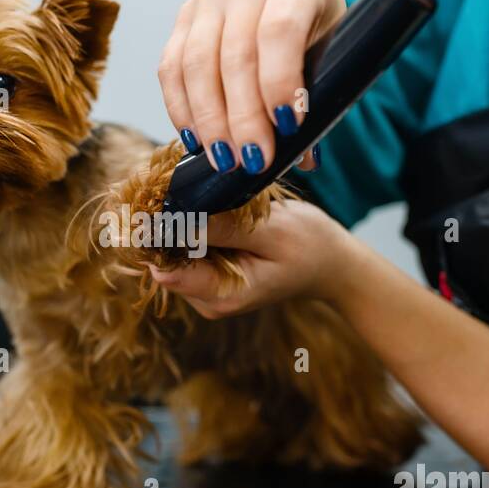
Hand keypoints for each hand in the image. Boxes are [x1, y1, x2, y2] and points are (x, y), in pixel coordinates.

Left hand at [149, 200, 359, 318]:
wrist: (331, 264)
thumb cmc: (310, 246)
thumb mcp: (273, 231)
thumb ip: (223, 230)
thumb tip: (173, 222)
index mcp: (222, 295)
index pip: (164, 267)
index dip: (156, 231)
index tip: (162, 197)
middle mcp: (206, 299)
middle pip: (164, 257)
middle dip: (173, 221)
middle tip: (193, 188)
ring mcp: (205, 289)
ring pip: (173, 249)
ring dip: (185, 220)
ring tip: (213, 200)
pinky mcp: (208, 275)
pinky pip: (188, 247)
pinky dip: (196, 226)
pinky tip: (216, 211)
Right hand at [158, 0, 345, 173]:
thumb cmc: (316, 26)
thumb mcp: (331, 52)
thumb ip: (319, 99)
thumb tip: (303, 158)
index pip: (280, 31)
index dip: (281, 82)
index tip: (288, 127)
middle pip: (236, 55)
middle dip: (243, 117)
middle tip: (254, 160)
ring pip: (197, 64)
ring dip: (209, 120)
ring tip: (225, 159)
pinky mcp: (182, 17)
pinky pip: (171, 68)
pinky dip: (181, 108)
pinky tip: (195, 139)